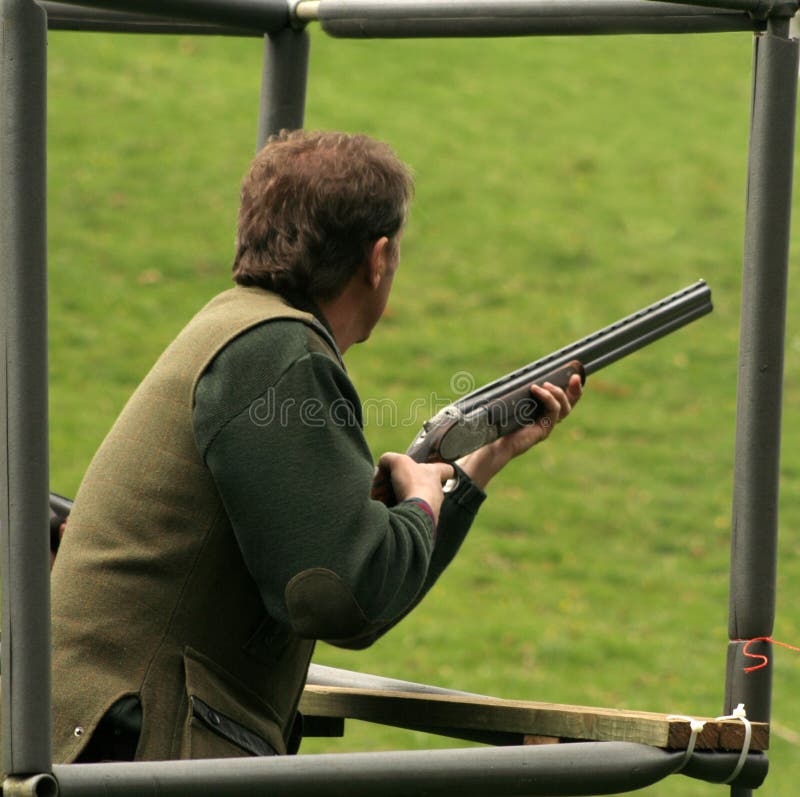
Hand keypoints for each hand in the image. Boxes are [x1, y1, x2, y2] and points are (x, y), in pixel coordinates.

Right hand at [376, 452, 453, 521]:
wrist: (415, 513)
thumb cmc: (412, 484)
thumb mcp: (398, 462)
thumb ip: (390, 458)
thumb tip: (384, 462)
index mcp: (435, 475)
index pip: (447, 469)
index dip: (442, 467)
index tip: (435, 467)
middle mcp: (437, 492)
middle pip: (428, 486)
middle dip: (413, 485)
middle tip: (397, 485)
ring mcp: (432, 509)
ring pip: (419, 502)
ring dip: (406, 500)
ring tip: (388, 500)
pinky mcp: (425, 522)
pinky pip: (413, 516)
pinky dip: (402, 513)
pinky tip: (391, 511)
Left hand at [457, 373, 582, 488]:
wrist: (493, 440)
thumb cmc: (499, 420)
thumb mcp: (514, 400)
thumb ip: (524, 391)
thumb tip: (529, 375)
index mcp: (542, 411)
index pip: (562, 399)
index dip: (571, 389)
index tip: (574, 375)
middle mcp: (547, 419)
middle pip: (569, 405)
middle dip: (575, 390)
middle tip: (575, 378)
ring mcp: (547, 426)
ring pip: (564, 408)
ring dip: (557, 393)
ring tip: (545, 385)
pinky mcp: (544, 431)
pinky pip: (553, 412)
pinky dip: (547, 399)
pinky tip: (536, 390)